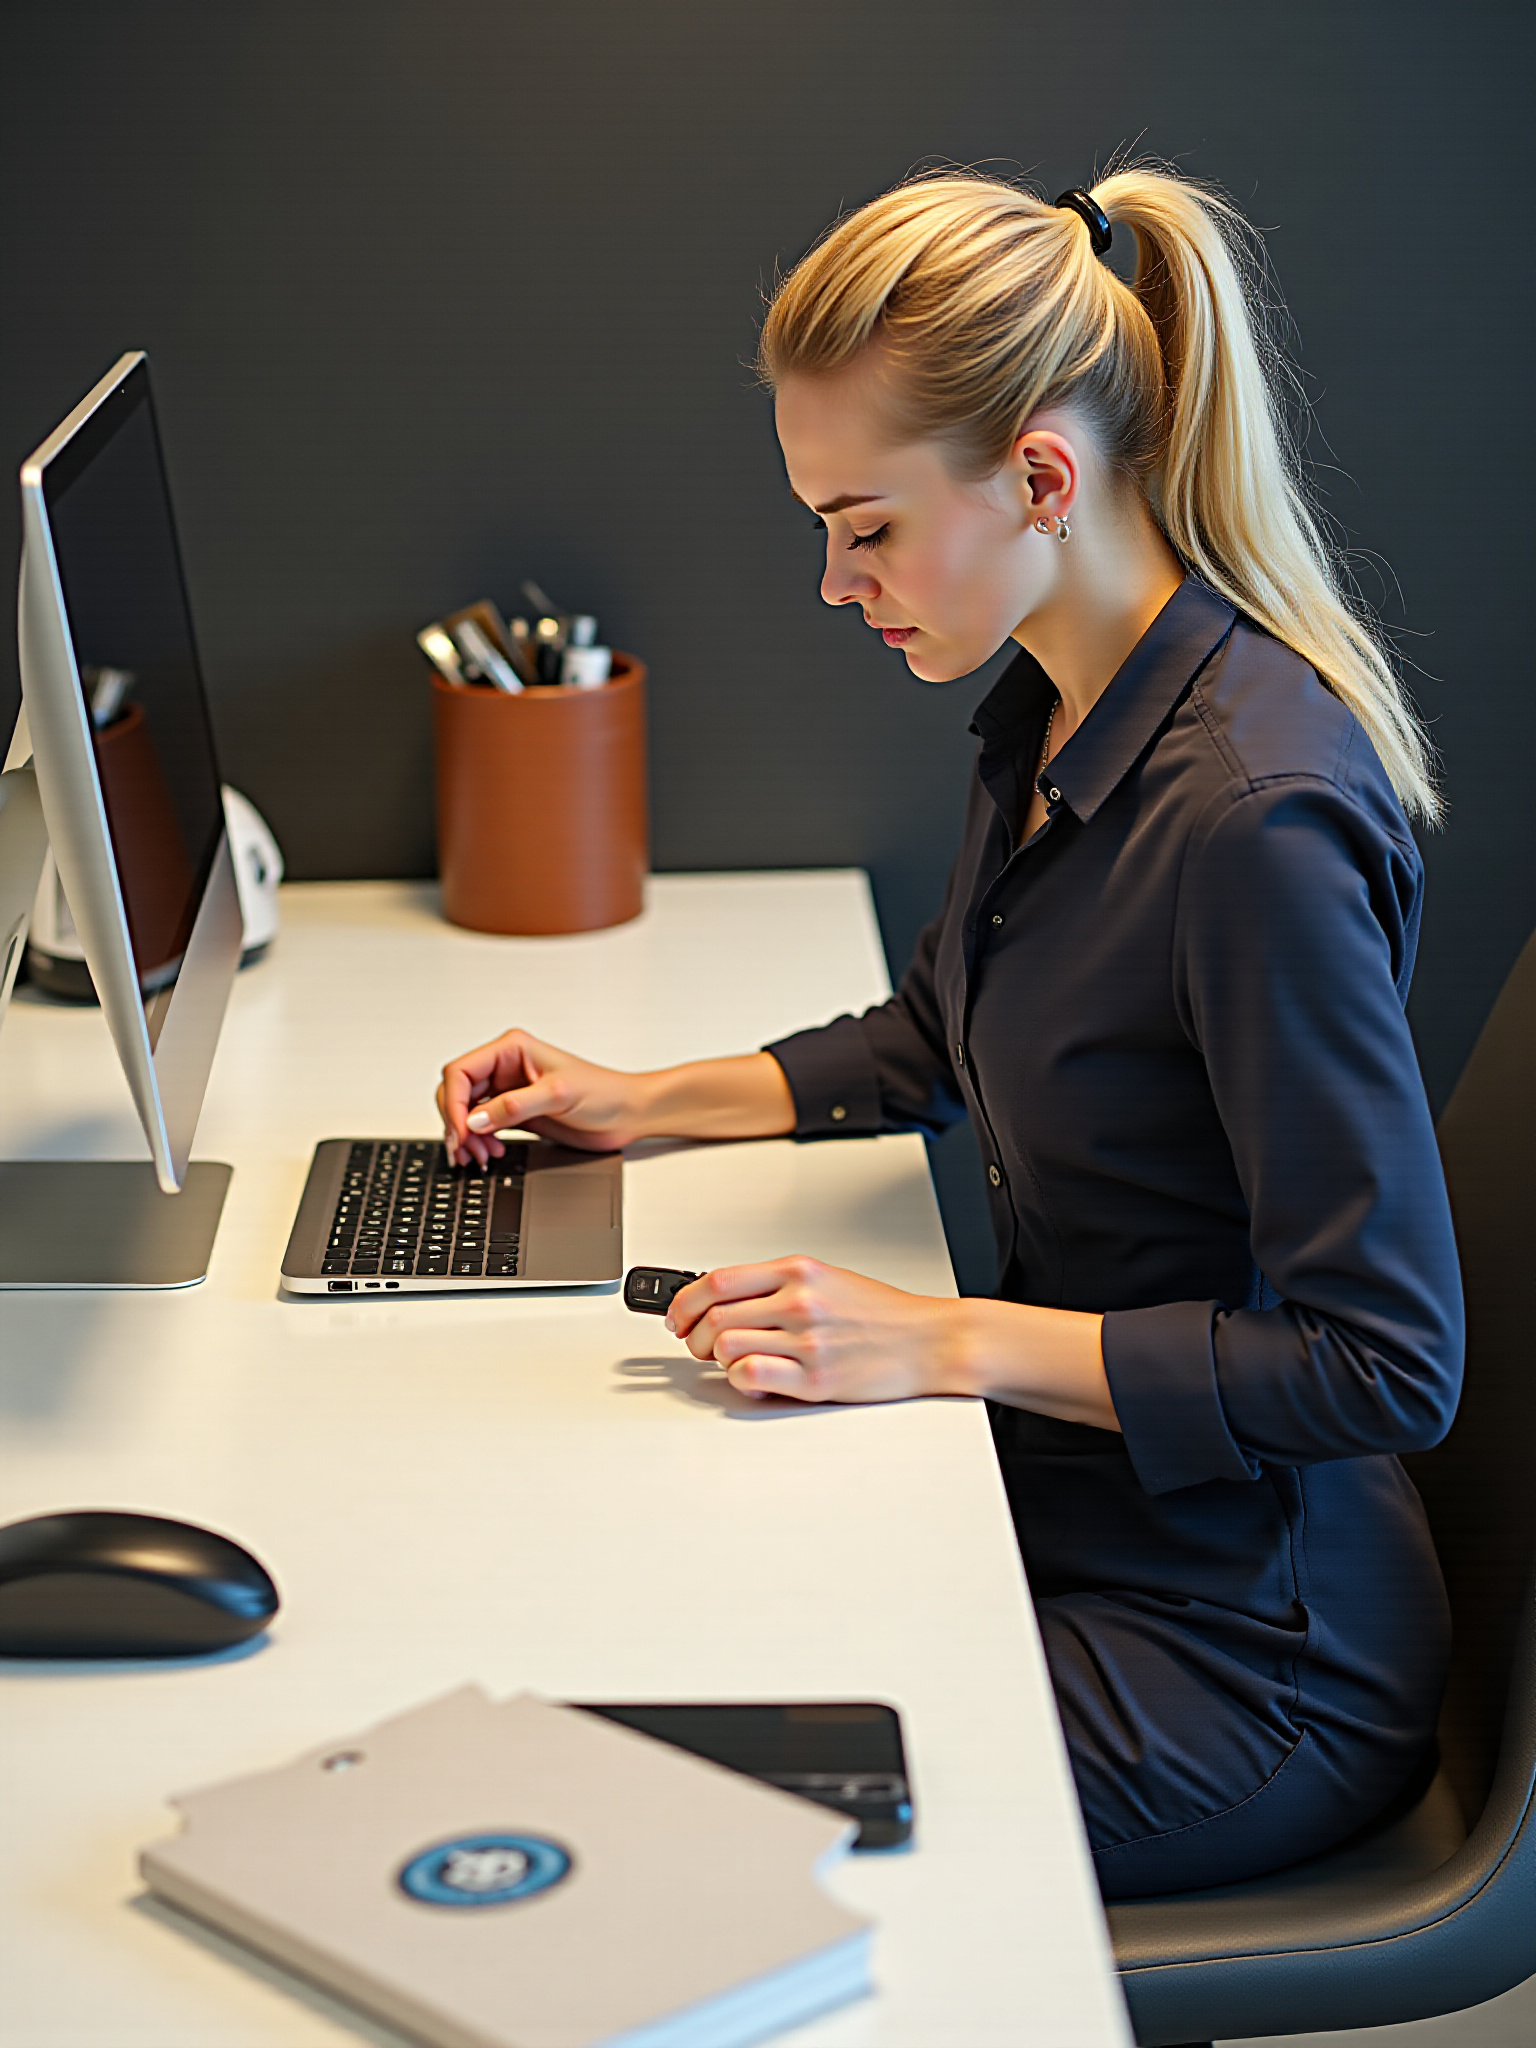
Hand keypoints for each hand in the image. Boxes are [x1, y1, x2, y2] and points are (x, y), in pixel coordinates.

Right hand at [437, 1028, 647, 1165]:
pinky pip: (482, 1126)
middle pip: (457, 1092)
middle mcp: (506, 1067)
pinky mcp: (515, 1113)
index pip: (461, 1071)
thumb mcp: (558, 1096)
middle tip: (466, 1151)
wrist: (628, 1114)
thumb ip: (513, 1107)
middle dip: (457, 1123)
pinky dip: (480, 1142)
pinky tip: (491, 1153)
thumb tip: (475, 1120)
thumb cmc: (604, 1093)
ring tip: (480, 1157)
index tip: (462, 1131)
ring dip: (467, 1136)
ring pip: (467, 1112)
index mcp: (512, 1049)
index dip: (454, 1103)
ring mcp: (509, 1091)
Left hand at [666, 1256, 963, 1404]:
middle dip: (693, 1336)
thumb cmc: (882, 1312)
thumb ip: (777, 1284)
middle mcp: (799, 1301)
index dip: (684, 1300)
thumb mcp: (827, 1278)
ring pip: (725, 1346)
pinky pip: (750, 1376)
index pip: (717, 1280)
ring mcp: (806, 1341)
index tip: (675, 1315)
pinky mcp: (815, 1379)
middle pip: (713, 1316)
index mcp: (798, 1271)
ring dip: (716, 1358)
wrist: (930, 1339)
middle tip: (697, 1345)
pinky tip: (753, 1377)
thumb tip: (724, 1298)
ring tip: (731, 1361)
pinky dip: (739, 1379)